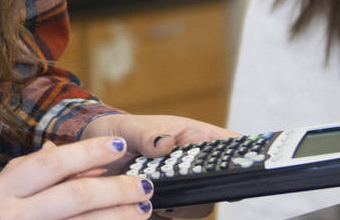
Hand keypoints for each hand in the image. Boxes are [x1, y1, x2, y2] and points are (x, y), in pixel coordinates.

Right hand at [0, 135, 153, 219]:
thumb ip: (25, 175)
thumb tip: (57, 151)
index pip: (49, 164)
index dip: (87, 153)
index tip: (117, 148)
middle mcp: (12, 217)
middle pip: (75, 196)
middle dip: (116, 189)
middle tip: (142, 185)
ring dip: (120, 217)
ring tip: (142, 209)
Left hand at [82, 113, 240, 217]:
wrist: (95, 157)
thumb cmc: (121, 134)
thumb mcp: (131, 128)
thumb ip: (147, 135)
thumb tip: (165, 144)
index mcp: (195, 138)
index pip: (230, 144)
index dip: (244, 155)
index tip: (243, 165)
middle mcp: (193, 164)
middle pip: (217, 183)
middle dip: (204, 189)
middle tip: (180, 189)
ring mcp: (182, 186)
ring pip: (198, 204)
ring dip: (181, 206)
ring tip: (159, 200)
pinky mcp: (167, 203)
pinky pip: (175, 215)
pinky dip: (164, 213)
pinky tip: (147, 207)